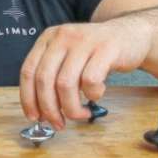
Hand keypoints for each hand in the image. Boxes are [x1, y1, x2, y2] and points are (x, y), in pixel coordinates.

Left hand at [19, 22, 150, 129]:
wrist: (130, 34)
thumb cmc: (95, 53)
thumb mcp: (68, 57)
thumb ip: (53, 77)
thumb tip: (41, 112)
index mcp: (47, 38)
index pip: (27, 71)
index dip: (28, 98)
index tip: (34, 117)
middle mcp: (62, 37)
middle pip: (44, 80)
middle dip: (49, 108)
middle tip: (58, 123)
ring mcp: (83, 41)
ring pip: (65, 84)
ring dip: (71, 107)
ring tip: (80, 113)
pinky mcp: (105, 48)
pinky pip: (90, 80)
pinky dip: (92, 95)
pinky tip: (97, 94)